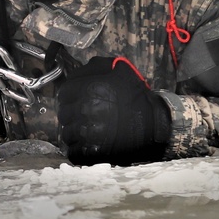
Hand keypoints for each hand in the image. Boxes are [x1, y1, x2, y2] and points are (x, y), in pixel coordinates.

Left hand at [57, 57, 171, 165]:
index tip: (77, 101)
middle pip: (64, 114)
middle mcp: (85, 109)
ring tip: (89, 131)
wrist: (154, 126)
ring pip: (67, 134)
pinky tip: (89, 145)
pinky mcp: (91, 152)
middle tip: (85, 117)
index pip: (64, 93)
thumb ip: (98, 66)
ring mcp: (87, 133)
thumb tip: (82, 70)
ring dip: (75, 133)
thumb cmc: (137, 99)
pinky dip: (79, 150)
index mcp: (90, 89)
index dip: (70, 97)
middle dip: (72, 115)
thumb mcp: (121, 71)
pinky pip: (74, 152)